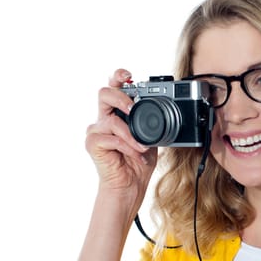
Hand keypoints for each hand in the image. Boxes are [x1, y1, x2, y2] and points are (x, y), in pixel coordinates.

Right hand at [85, 69, 156, 209]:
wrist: (130, 186)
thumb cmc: (138, 162)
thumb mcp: (151, 137)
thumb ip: (152, 122)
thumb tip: (167, 110)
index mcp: (116, 113)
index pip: (113, 88)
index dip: (118, 77)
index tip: (129, 75)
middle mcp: (103, 119)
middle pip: (104, 93)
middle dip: (121, 97)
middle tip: (132, 108)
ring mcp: (96, 131)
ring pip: (112, 121)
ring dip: (131, 134)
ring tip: (142, 146)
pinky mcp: (93, 144)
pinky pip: (112, 138)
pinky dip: (128, 146)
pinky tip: (136, 154)